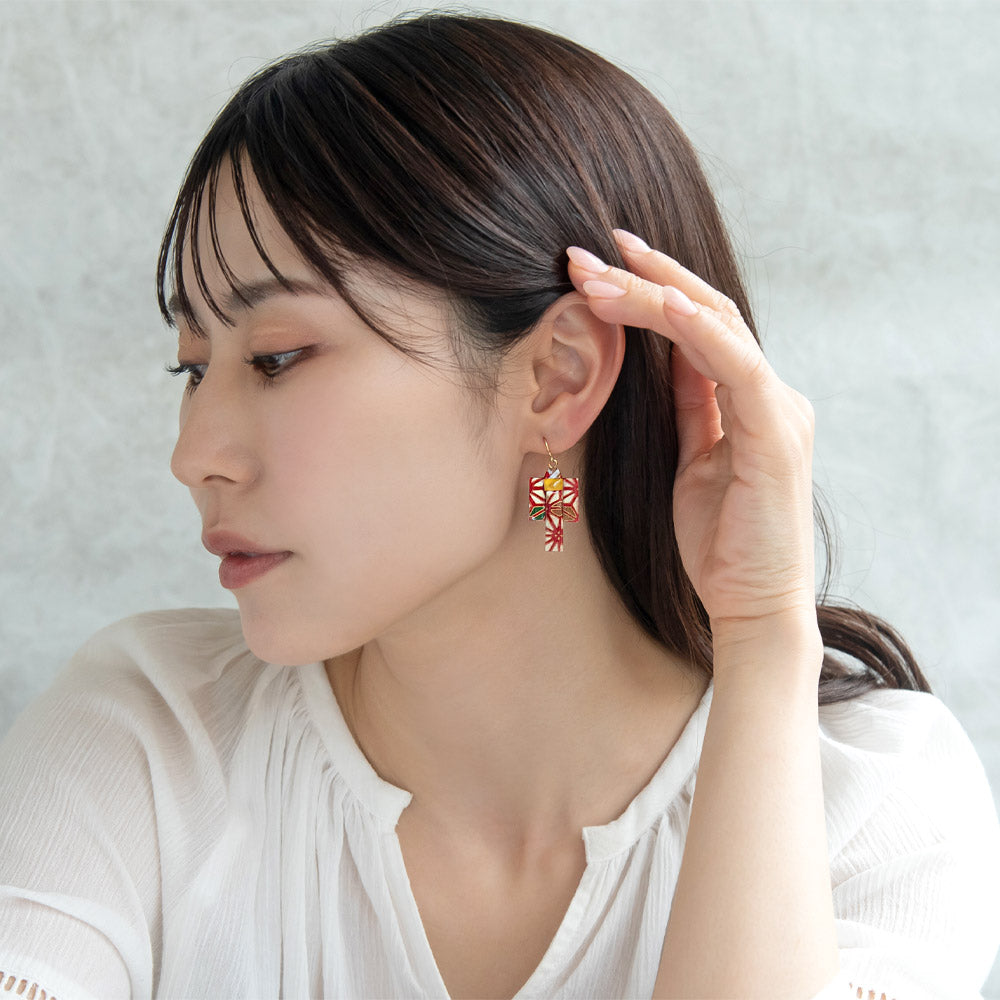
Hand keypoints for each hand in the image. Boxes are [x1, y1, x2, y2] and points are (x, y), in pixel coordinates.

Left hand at [567, 231, 819, 657]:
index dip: (650, 290)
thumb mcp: (692, 461)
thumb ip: (689, 407)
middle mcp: (770, 394)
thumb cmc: (720, 542)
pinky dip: (700, 331)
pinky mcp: (777, 436)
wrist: (752, 606)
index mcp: (750, 399)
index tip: (597, 267)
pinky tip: (662, 303)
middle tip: (584, 253)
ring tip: (597, 276)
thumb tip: (662, 358)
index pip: (698, 326)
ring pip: (716, 327)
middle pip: (706, 312)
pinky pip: (738, 368)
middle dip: (644, 277)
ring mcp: (780, 410)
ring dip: (654, 295)